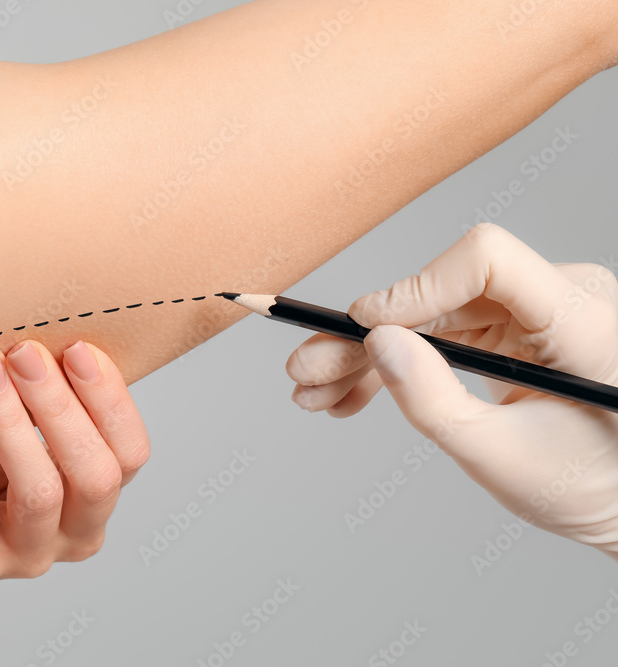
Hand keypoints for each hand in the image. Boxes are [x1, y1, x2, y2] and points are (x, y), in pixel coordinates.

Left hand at [0, 339, 149, 617]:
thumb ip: (24, 392)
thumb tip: (36, 334)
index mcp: (92, 496)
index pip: (130, 453)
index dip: (111, 400)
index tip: (76, 345)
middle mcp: (72, 535)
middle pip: (98, 476)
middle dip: (63, 407)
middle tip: (23, 352)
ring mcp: (24, 558)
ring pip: (41, 491)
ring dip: (12, 421)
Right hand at [286, 224, 617, 558]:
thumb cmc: (590, 486)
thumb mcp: (503, 459)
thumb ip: (433, 401)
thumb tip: (375, 341)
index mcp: (582, 320)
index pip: (487, 260)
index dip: (416, 288)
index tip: (364, 328)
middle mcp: (560, 298)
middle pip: (441, 295)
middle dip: (367, 336)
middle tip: (306, 370)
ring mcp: (535, 312)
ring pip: (430, 317)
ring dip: (369, 355)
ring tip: (315, 392)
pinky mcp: (514, 331)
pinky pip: (442, 336)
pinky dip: (398, 364)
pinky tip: (350, 393)